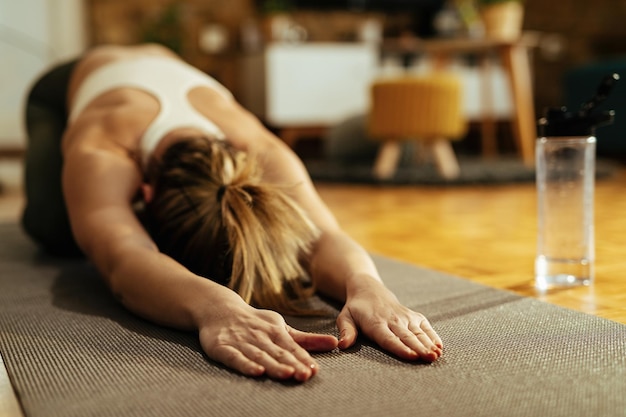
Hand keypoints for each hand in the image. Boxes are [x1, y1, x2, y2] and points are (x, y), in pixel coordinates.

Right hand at [198, 304, 337, 381]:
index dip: (302, 358)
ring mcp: (241, 341)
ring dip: (273, 365)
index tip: (314, 370)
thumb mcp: (282, 327)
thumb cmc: (256, 322)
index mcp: (275, 331)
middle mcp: (260, 336)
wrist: (219, 309)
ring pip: (260, 355)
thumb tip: (335, 343)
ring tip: (287, 374)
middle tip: (305, 375)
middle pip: (277, 353)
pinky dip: (245, 364)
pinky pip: (235, 357)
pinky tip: (257, 372)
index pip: (291, 347)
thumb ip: (307, 339)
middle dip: (292, 364)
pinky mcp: (222, 347)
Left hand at [336, 278, 442, 361]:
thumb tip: (342, 345)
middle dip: (419, 348)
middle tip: (429, 359)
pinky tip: (440, 347)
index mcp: (375, 322)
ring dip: (428, 344)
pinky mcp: (414, 316)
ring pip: (418, 332)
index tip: (412, 356)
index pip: (389, 338)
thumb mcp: (345, 317)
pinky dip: (433, 336)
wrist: (369, 289)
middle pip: (407, 337)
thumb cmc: (356, 309)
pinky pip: (425, 326)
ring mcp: (405, 317)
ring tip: (436, 355)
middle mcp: (393, 319)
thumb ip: (346, 331)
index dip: (400, 348)